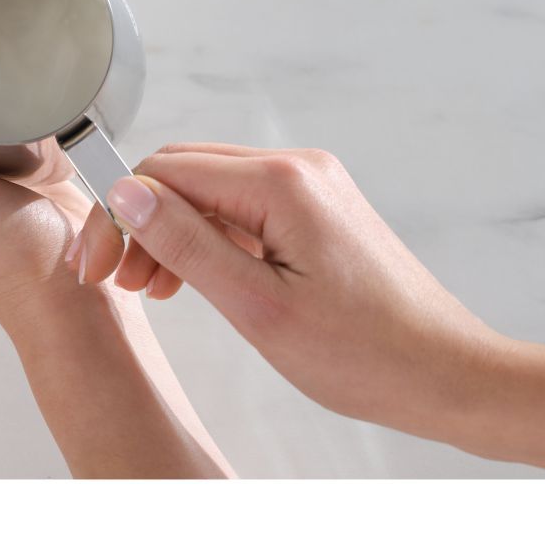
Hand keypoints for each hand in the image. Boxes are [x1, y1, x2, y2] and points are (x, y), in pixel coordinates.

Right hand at [85, 144, 502, 434]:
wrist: (449, 375)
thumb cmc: (367, 356)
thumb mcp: (259, 308)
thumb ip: (187, 244)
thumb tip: (127, 191)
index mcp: (283, 183)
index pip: (166, 171)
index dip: (119, 215)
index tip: (95, 267)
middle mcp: (298, 167)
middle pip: (185, 173)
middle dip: (140, 222)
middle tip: (115, 281)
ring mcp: (312, 186)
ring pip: (211, 190)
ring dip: (171, 232)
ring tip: (151, 288)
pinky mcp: (319, 209)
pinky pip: (244, 207)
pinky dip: (210, 239)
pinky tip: (195, 280)